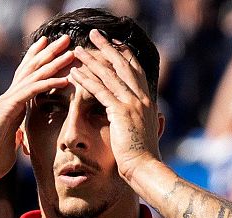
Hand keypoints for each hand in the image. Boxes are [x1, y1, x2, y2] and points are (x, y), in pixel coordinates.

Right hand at [0, 34, 74, 181]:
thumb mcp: (8, 147)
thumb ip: (15, 139)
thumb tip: (20, 141)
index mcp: (9, 106)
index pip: (25, 78)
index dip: (37, 61)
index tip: (50, 48)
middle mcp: (7, 99)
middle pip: (31, 69)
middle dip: (49, 53)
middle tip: (66, 39)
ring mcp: (6, 102)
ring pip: (33, 76)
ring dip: (53, 62)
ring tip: (71, 51)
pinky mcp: (7, 108)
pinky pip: (31, 91)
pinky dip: (48, 84)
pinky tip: (64, 79)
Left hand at [68, 30, 161, 180]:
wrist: (145, 168)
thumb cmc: (143, 156)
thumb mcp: (148, 133)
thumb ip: (150, 121)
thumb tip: (157, 118)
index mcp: (147, 100)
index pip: (134, 69)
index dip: (122, 54)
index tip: (111, 43)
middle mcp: (142, 97)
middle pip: (123, 64)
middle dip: (107, 47)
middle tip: (93, 35)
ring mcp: (133, 103)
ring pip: (110, 75)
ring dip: (92, 60)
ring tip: (76, 51)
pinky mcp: (121, 112)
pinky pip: (101, 91)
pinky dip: (87, 80)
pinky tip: (74, 73)